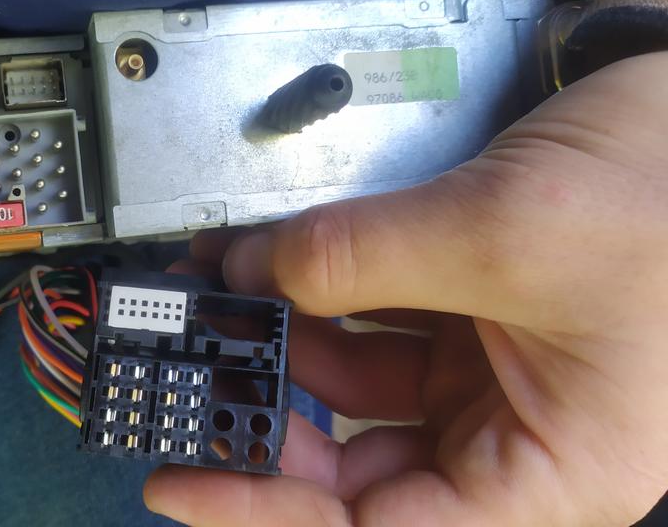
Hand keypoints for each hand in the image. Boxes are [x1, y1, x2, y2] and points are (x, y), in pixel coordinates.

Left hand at [145, 52, 667, 525]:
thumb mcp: (504, 235)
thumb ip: (363, 260)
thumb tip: (255, 271)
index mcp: (549, 473)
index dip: (270, 515)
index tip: (186, 484)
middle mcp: (514, 440)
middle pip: (358, 468)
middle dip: (268, 415)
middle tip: (196, 372)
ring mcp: (489, 379)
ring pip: (357, 393)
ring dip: (286, 344)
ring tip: (225, 300)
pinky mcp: (472, 322)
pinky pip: (375, 327)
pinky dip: (321, 299)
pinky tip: (274, 268)